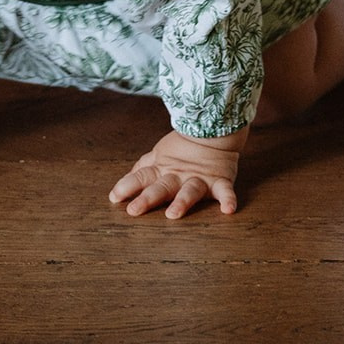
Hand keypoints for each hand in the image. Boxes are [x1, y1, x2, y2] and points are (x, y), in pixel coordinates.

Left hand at [109, 127, 246, 217]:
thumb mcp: (159, 155)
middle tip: (134, 210)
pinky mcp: (219, 180)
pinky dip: (228, 199)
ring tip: (173, 214)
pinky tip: (229, 209)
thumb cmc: (183, 146)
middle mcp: (178, 176)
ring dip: (181, 202)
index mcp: (162, 169)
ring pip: (189, 191)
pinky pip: (225, 191)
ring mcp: (199, 178)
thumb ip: (142, 169)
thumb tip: (121, 185)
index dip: (127, 186)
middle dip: (147, 198)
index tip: (114, 198)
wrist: (213, 129)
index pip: (141, 177)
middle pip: (161, 187)